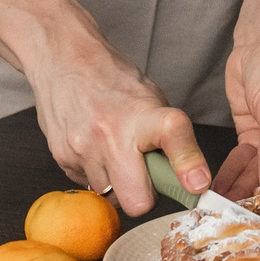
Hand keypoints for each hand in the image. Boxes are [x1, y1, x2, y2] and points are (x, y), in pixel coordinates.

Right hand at [30, 48, 207, 216]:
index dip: (188, 163)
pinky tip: (96, 151)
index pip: (174, 136)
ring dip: (118, 185)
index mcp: (142, 113)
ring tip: (116, 155)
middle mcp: (111, 134)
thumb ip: (169, 138)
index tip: (197, 184)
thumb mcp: (151, 98)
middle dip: (144, 196)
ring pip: (110, 197)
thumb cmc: (111, 79)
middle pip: (137, 201)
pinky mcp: (62, 159)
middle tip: (144, 175)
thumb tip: (188, 178)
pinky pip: (88, 186)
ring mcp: (83, 149)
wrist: (62, 58)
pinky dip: (97, 174)